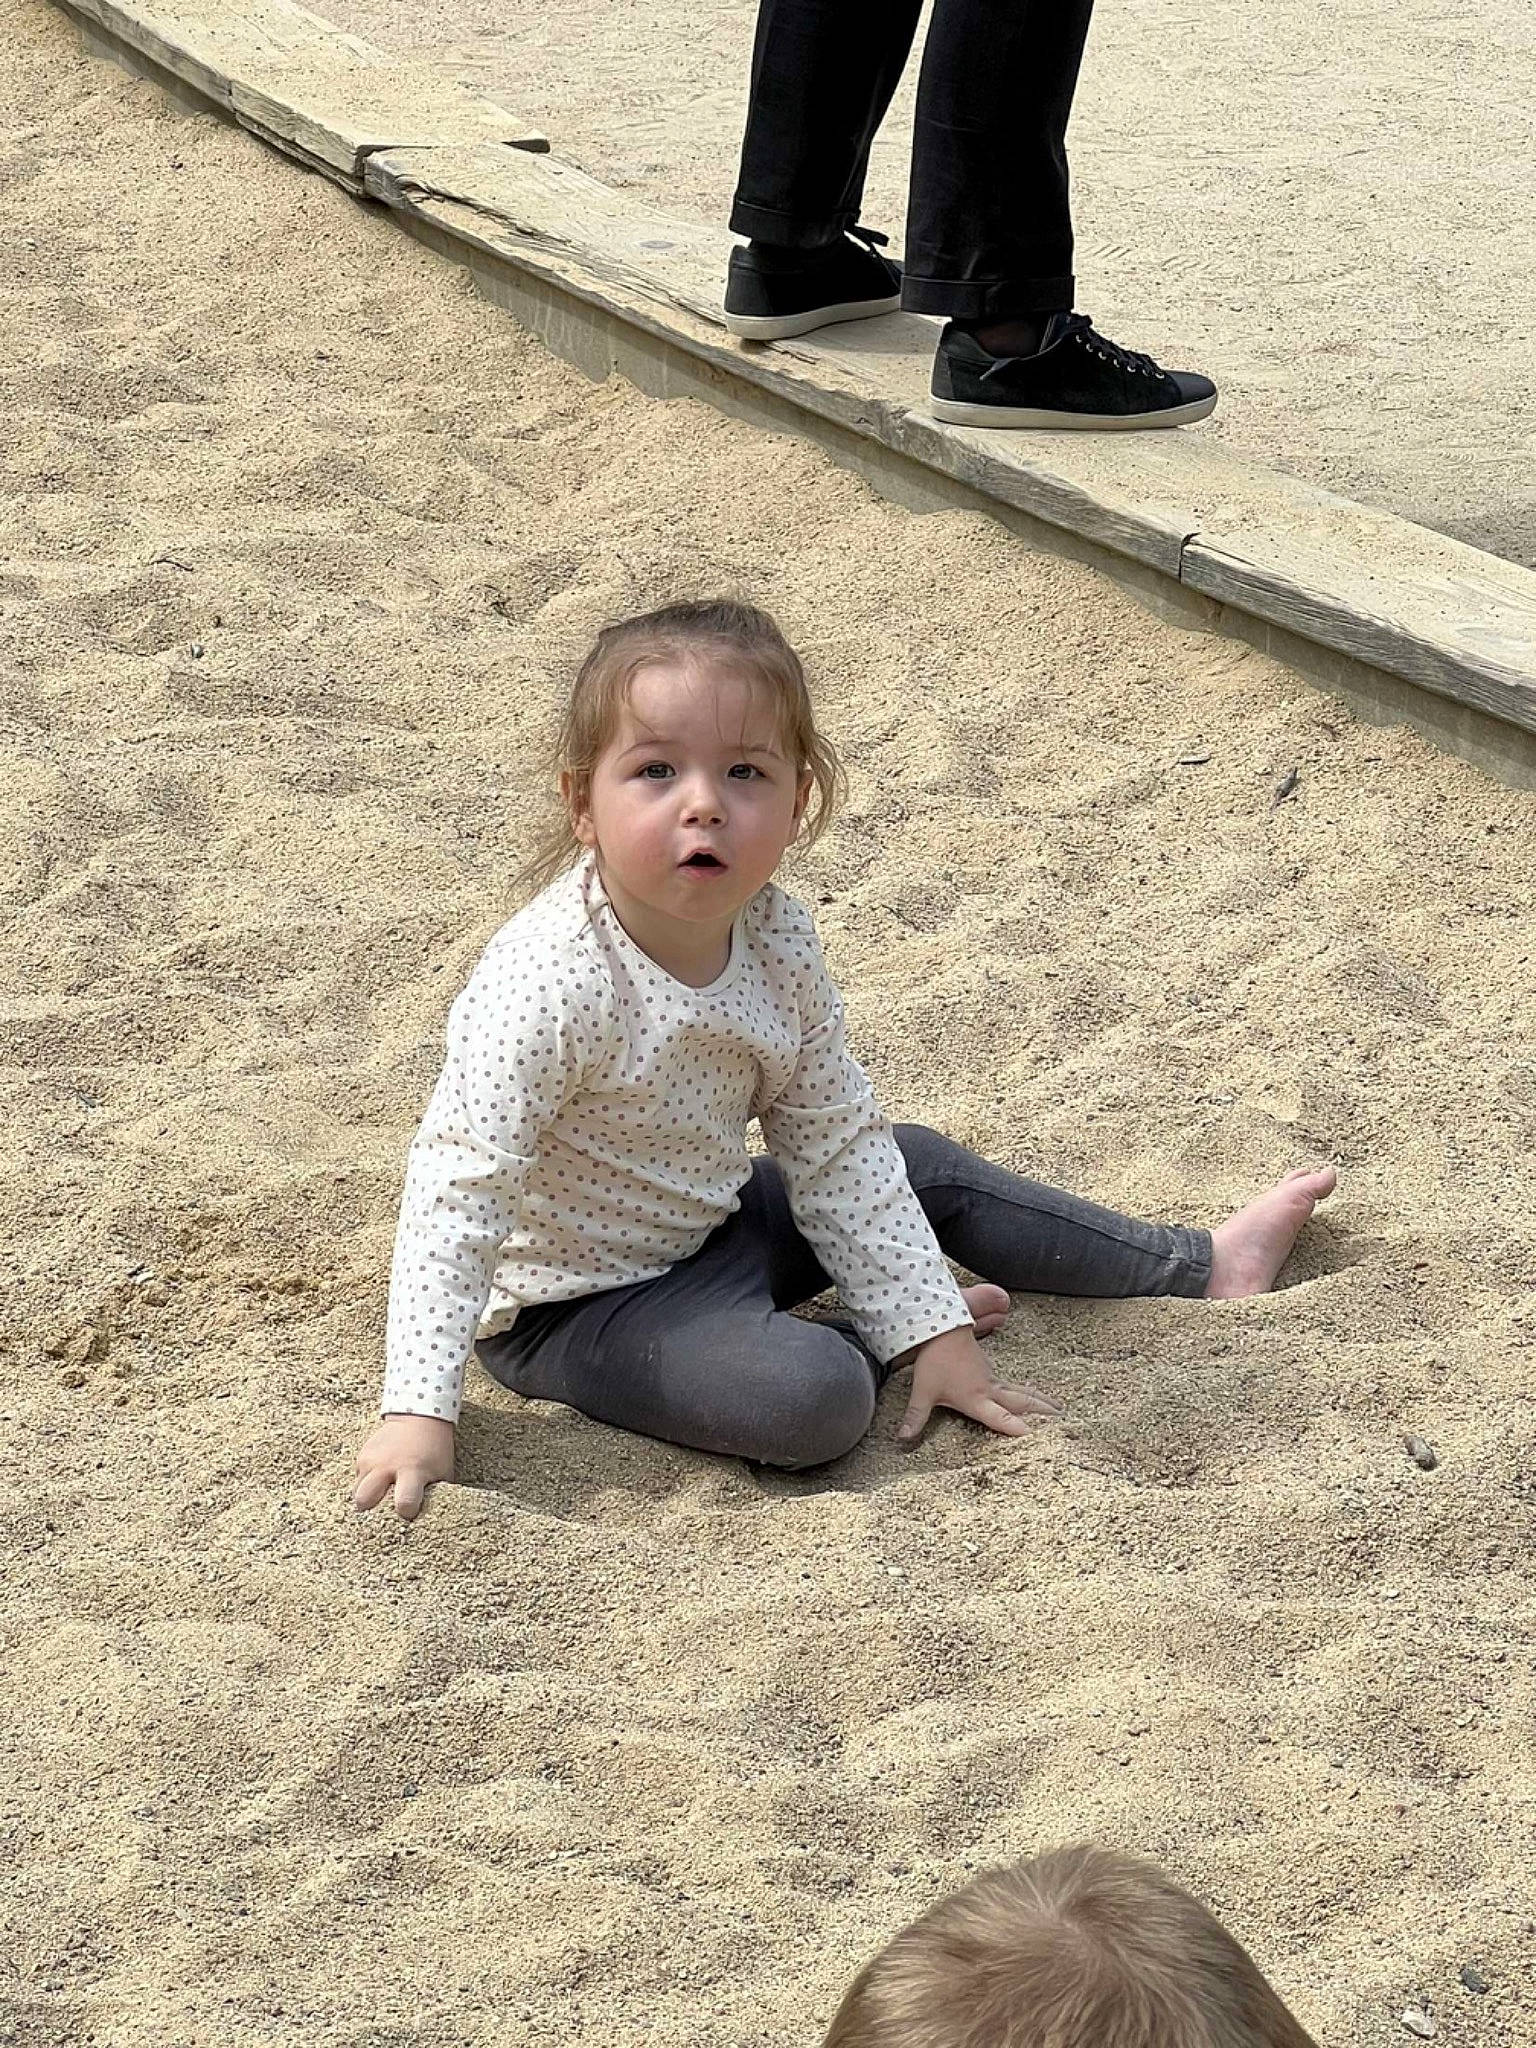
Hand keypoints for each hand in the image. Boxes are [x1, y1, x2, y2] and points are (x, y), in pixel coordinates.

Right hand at [353, 1413, 455, 1520]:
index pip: (404, 1503)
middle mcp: (386, 1465)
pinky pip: (358, 1479)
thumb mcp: (441, 1472)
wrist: (420, 1418)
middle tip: (385, 1509)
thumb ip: (434, 1496)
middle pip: (364, 1500)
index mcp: (412, 1470)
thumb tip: (428, 1519)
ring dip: (368, 1498)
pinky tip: (380, 1480)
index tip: (411, 1512)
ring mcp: (371, 1460)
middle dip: (372, 1511)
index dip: (407, 1513)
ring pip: (356, 1492)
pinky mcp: (362, 1456)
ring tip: (382, 1495)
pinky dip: (367, 1484)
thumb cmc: (435, 1449)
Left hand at [896, 1325, 1062, 1446]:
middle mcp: (989, 1390)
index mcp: (976, 1399)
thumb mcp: (923, 1392)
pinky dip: (1028, 1391)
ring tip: (1058, 1410)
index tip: (1033, 1436)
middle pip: (1020, 1404)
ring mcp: (992, 1379)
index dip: (1015, 1428)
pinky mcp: (989, 1371)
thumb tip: (903, 1439)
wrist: (942, 1328)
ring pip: (1021, 1393)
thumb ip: (915, 1417)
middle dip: (1041, 1414)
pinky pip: (1013, 1385)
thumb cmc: (934, 1361)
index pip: (999, 1417)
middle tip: (1062, 1422)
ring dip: (1040, 1402)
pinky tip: (1033, 1391)